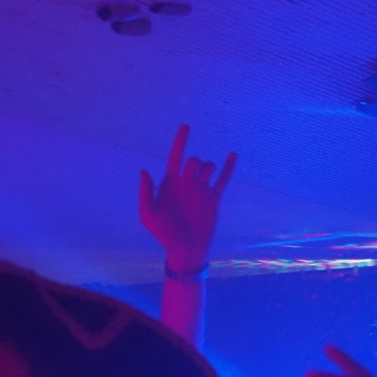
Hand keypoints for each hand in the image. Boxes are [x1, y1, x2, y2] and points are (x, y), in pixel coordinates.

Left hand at [139, 124, 235, 273]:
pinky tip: (232, 155)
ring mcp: (200, 191)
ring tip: (206, 178)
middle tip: (192, 175)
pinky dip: (228, 167)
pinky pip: (223, 179)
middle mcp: (186, 184)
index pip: (175, 157)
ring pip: (208, 167)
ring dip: (208, 167)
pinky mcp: (213, 199)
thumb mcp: (148, 215)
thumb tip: (144, 170)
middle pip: (194, 161)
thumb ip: (145, 194)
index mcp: (170, 185)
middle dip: (195, 163)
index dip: (180, 142)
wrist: (185, 250)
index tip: (186, 126)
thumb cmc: (163, 234)